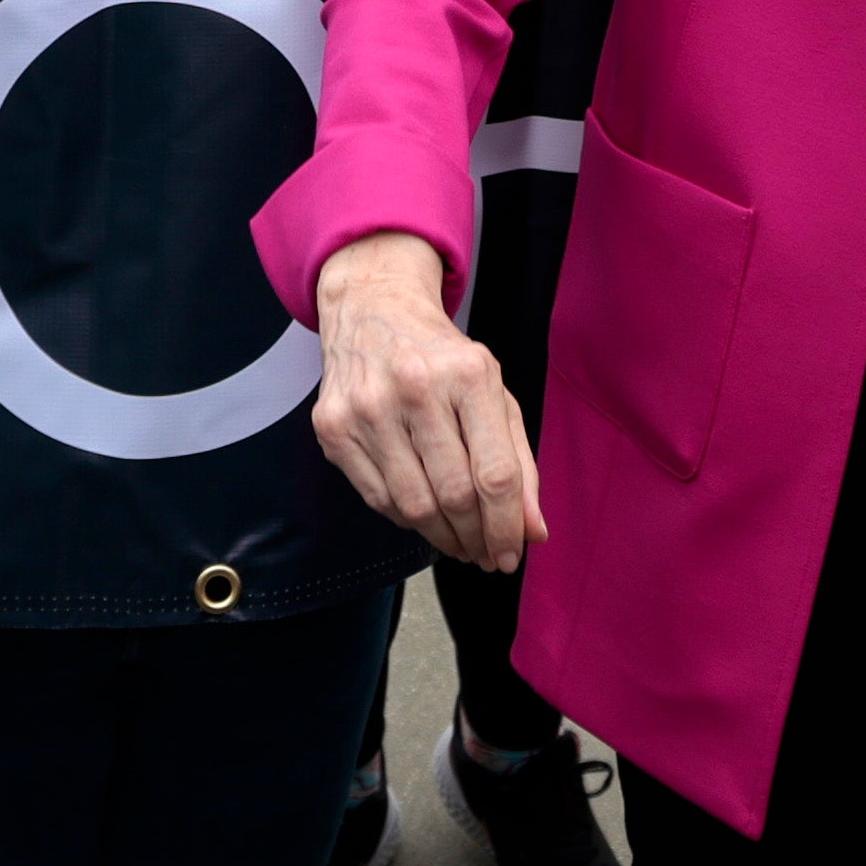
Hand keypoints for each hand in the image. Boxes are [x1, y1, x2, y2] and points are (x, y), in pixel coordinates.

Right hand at [311, 229, 543, 569]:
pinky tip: (424, 515)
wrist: (372, 309)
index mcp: (467, 374)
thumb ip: (518, 462)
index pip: (494, 473)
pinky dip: (407, 519)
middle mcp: (414, 387)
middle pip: (455, 495)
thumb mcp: (493, 392)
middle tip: (486, 554)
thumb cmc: (443, 357)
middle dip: (477, 538)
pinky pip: (378, 498)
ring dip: (443, 538)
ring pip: (414, 506)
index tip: (512, 555)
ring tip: (460, 543)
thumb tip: (532, 532)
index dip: (507, 526)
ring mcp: (367, 408)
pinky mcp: (333, 427)